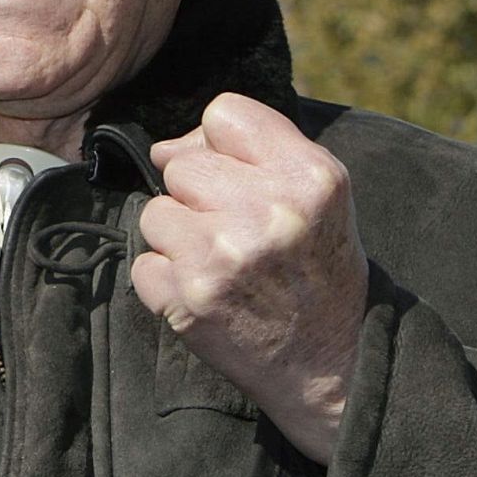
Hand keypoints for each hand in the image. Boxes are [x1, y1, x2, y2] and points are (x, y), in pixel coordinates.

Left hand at [131, 92, 367, 463]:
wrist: (333, 363)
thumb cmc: (317, 268)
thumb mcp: (318, 194)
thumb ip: (257, 150)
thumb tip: (165, 146)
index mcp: (307, 176)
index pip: (224, 113)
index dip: (218, 144)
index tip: (233, 176)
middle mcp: (267, 211)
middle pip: (181, 165)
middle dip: (196, 196)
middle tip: (231, 232)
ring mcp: (224, 256)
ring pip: (155, 213)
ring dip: (177, 239)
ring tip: (219, 263)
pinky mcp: (190, 299)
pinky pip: (144, 264)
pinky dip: (166, 281)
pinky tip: (206, 293)